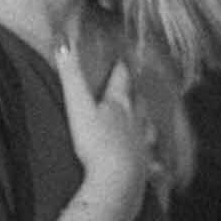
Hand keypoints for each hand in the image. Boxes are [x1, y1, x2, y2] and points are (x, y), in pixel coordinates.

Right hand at [59, 38, 152, 199]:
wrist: (118, 179)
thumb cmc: (97, 143)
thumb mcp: (78, 106)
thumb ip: (70, 75)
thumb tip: (62, 41)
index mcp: (118, 106)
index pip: (121, 82)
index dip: (121, 71)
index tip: (122, 62)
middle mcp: (136, 123)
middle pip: (138, 104)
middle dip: (136, 96)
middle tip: (136, 90)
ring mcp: (143, 147)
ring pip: (148, 131)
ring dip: (147, 125)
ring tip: (148, 124)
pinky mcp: (145, 169)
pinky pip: (153, 165)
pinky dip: (155, 163)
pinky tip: (158, 168)